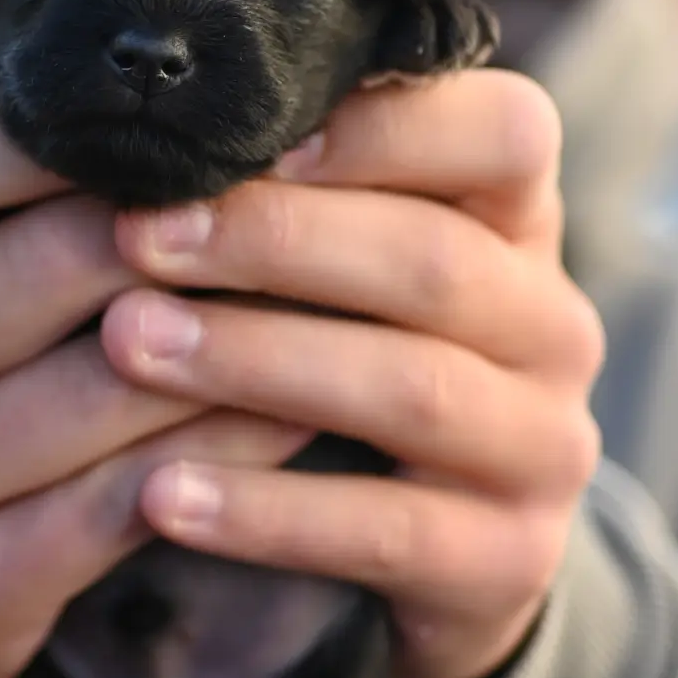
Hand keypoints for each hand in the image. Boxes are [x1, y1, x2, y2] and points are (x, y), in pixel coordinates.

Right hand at [0, 98, 308, 677]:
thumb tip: (132, 78)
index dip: (96, 129)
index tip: (213, 109)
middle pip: (52, 263)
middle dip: (190, 222)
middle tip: (307, 185)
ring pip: (106, 385)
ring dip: (237, 333)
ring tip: (332, 285)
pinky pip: (126, 502)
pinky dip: (226, 448)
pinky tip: (298, 407)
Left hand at [103, 71, 605, 677]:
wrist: (429, 548)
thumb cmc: (346, 347)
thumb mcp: (337, 258)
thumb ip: (290, 184)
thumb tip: (146, 117)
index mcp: (518, 221)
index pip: (504, 134)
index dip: (381, 127)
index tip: (240, 132)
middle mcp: (552, 325)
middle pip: (433, 260)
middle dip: (274, 241)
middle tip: (133, 235)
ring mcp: (544, 445)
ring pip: (411, 389)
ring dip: (256, 361)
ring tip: (126, 344)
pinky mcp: (508, 560)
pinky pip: (386, 534)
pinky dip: (265, 514)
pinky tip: (159, 494)